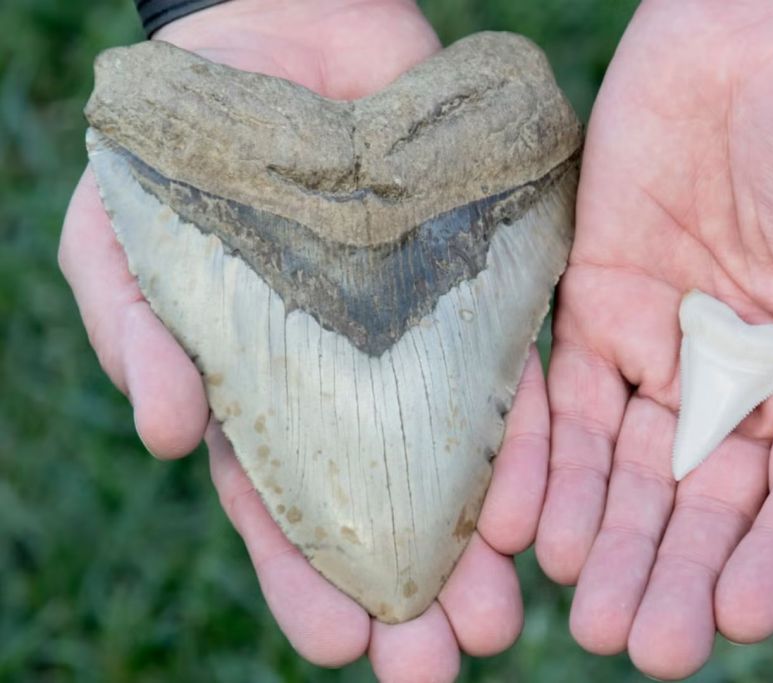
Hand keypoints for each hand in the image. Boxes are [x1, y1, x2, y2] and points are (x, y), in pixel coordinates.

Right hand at [59, 2, 549, 678]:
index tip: (339, 647)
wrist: (275, 43)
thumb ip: (138, 330)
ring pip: (453, 458)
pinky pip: (509, 373)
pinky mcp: (478, 289)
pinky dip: (523, 439)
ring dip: (476, 539)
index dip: (308, 578)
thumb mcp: (129, 239)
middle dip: (409, 590)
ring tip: (502, 617)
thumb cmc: (186, 152)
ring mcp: (418, 342)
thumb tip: (163, 436)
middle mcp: (351, 385)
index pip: (287, 507)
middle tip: (440, 663)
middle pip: (382, 505)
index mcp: (265, 394)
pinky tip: (537, 507)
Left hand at [536, 0, 772, 677]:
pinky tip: (521, 524)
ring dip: (602, 537)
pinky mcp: (590, 308)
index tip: (737, 613)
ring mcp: (660, 348)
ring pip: (623, 466)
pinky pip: (557, 398)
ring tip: (583, 609)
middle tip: (644, 644)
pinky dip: (538, 460)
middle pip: (701, 499)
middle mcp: (738, 381)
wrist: (766, 24)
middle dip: (673, 570)